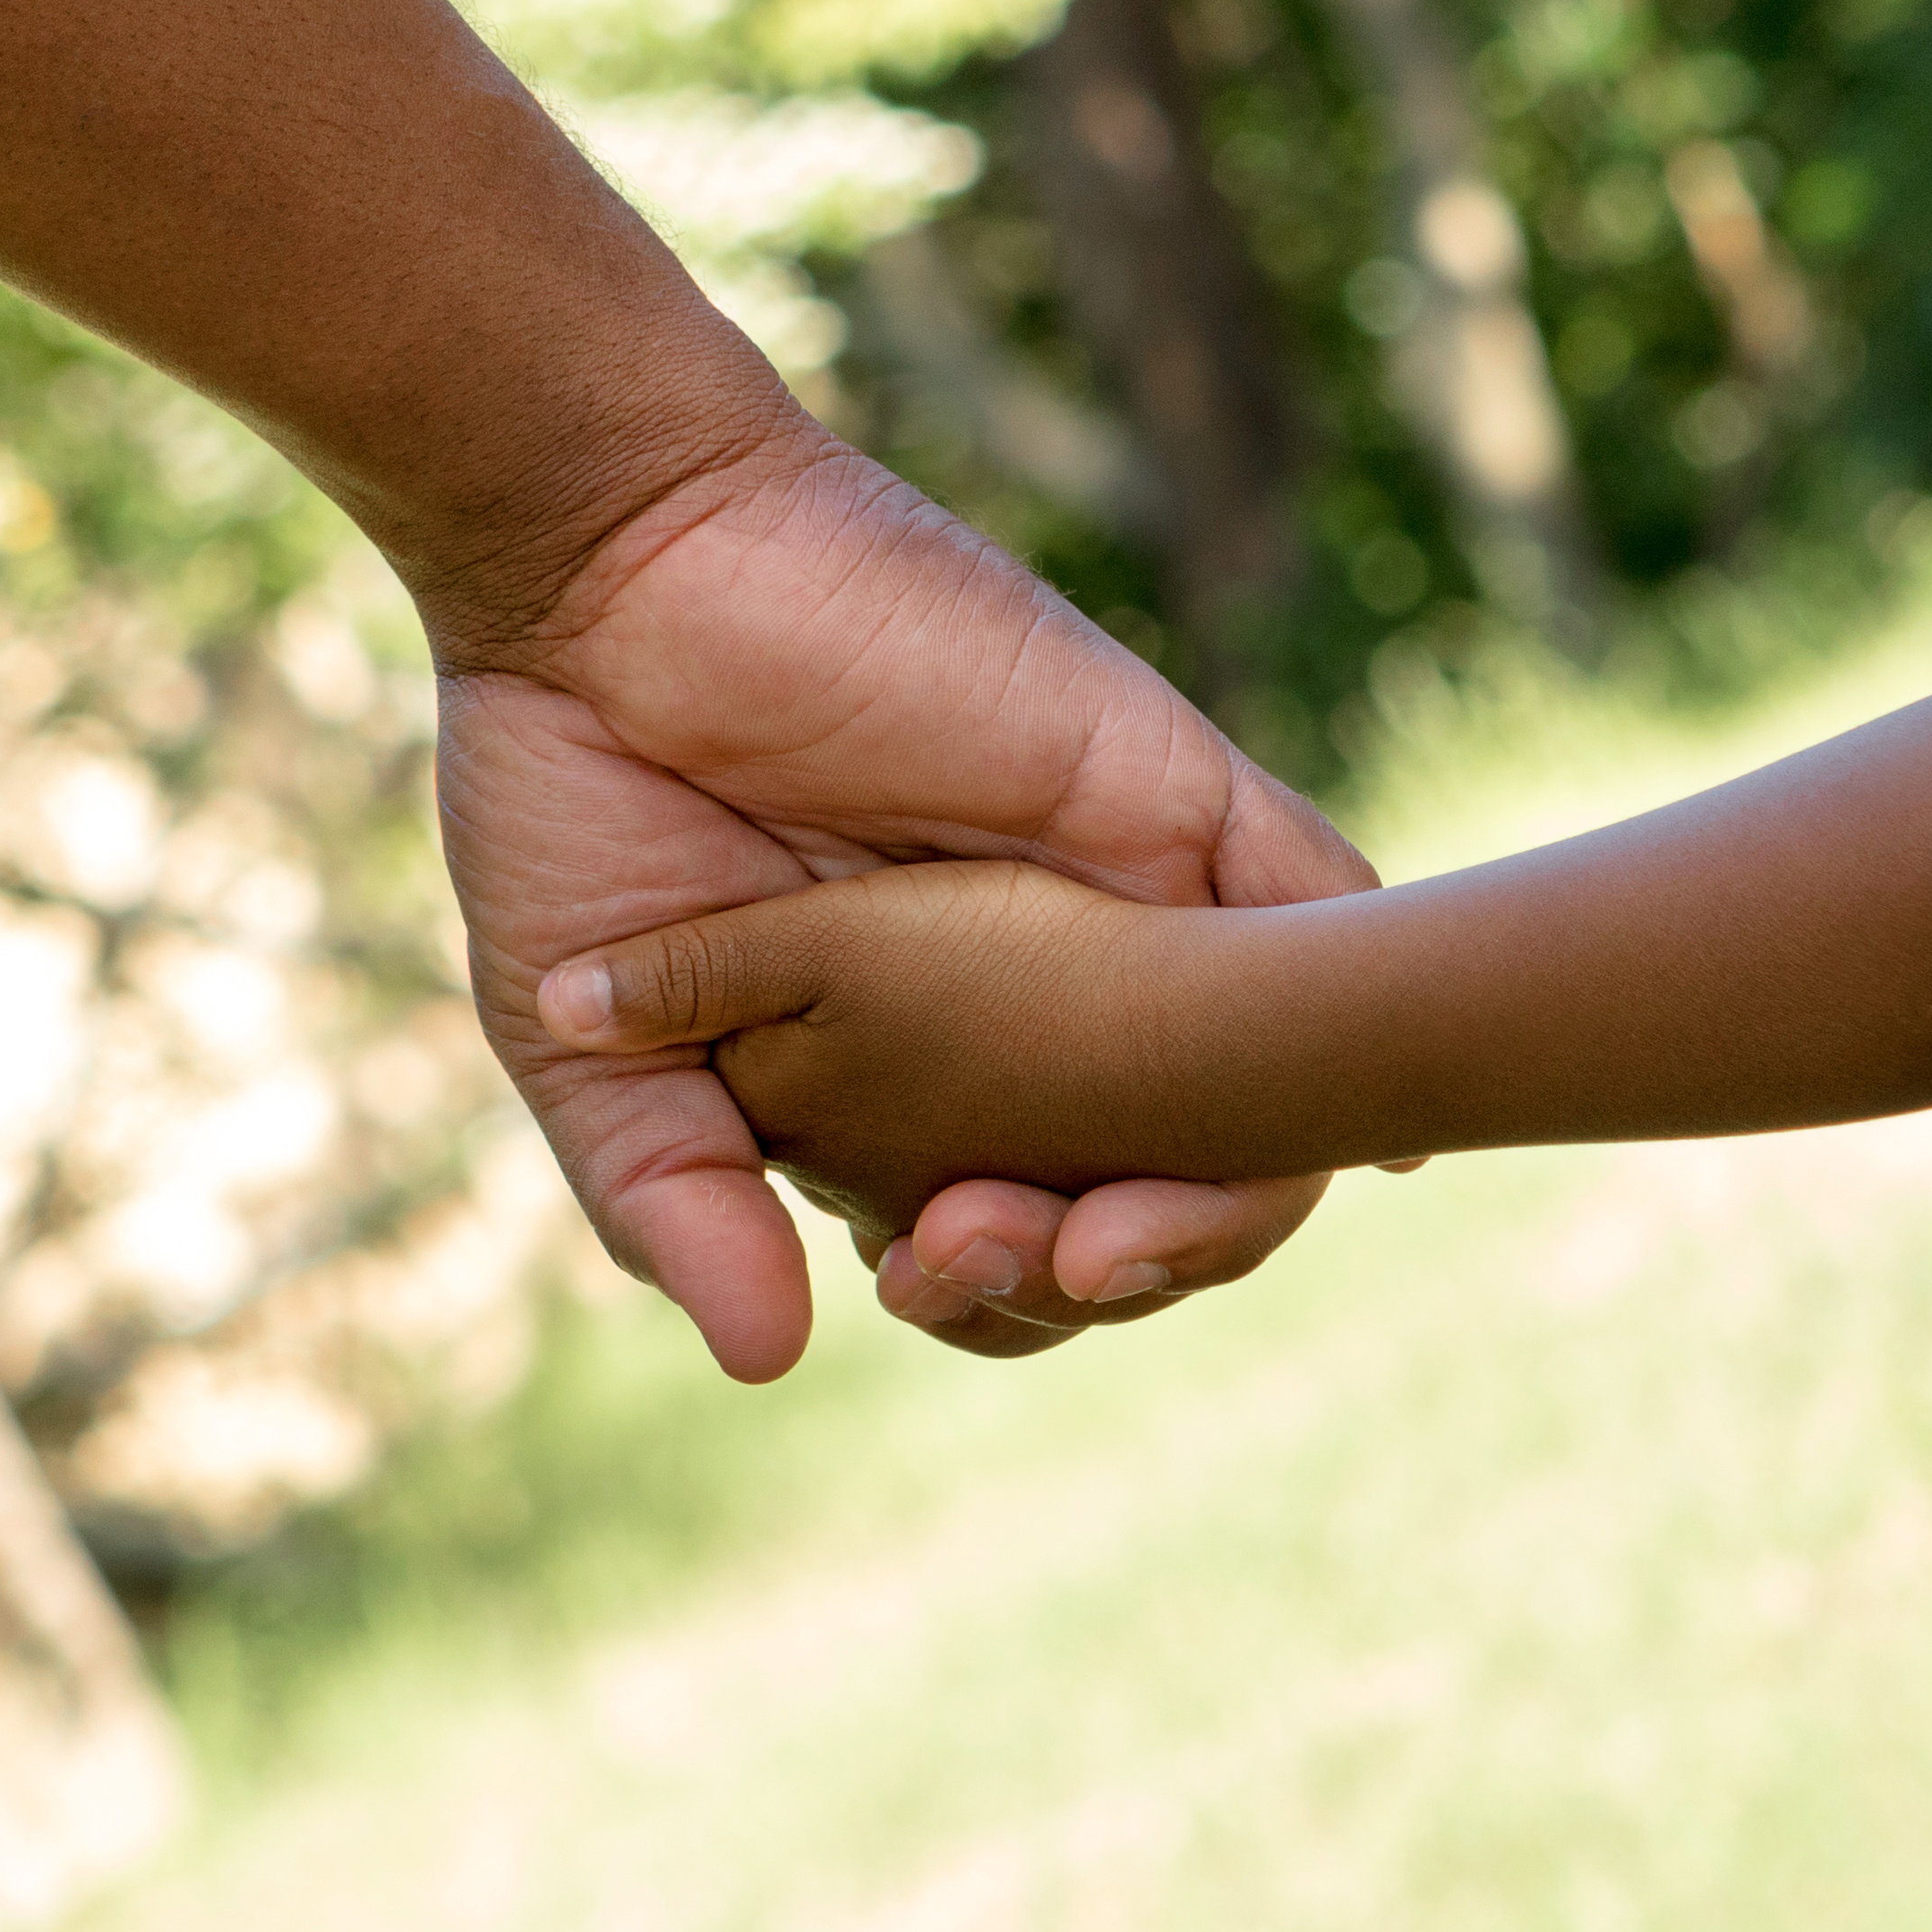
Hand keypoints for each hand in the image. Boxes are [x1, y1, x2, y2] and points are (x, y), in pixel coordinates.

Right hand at [430, 423, 1369, 1377]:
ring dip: (1222, 1194)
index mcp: (903, 1063)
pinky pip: (1318, 900)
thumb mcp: (589, 1048)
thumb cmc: (570, 788)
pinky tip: (1361, 1122)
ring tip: (1105, 1240)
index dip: (1000, 1301)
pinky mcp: (1160, 788)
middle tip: (990, 1255)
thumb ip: (676, 1199)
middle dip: (1102, 1271)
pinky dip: (1356, 1012)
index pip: (1017, 1237)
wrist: (596, 571)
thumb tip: (771, 1360)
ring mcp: (1107, 894)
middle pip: (1149, 1185)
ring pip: (1257, 1081)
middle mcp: (1026, 991)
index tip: (908, 1283)